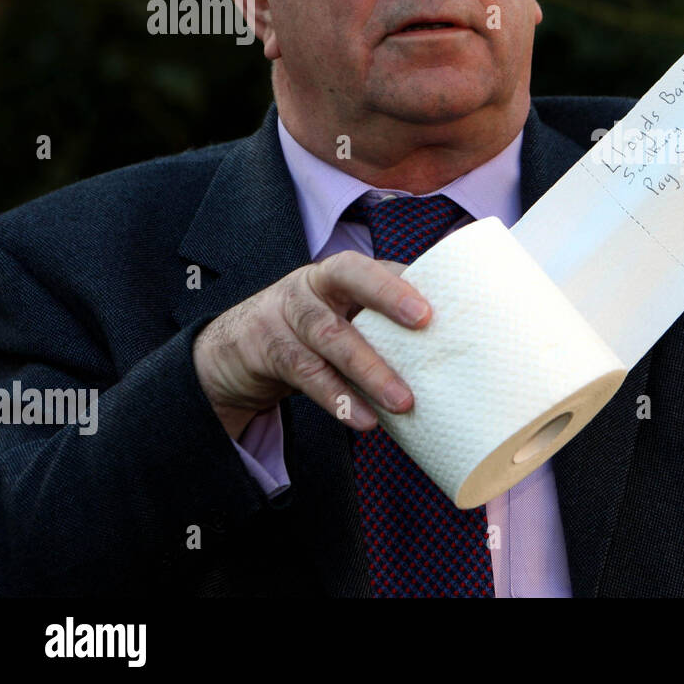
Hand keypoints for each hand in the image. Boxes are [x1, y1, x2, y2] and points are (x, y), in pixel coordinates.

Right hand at [192, 251, 431, 440]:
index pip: (373, 265)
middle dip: (387, 298)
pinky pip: (307, 374)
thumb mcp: (339, 316)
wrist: (234, 351)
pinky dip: (338, 399)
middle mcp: (310, 285)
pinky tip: (364, 419)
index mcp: (336, 273)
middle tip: (424, 323)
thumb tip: (449, 345)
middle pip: (349, 281)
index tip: (432, 302)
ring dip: (370, 370)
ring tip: (403, 401)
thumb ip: (379, 322)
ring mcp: (285, 314)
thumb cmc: (308, 332)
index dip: (400, 280)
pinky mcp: (267, 349)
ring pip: (330, 336)